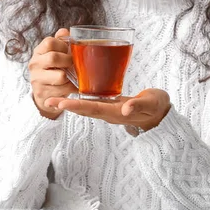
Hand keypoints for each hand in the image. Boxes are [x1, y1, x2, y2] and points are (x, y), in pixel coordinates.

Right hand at [28, 28, 78, 118]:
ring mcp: (36, 79)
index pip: (49, 42)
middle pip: (53, 57)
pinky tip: (73, 86)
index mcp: (38, 52)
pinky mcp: (42, 93)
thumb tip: (66, 31)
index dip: (63, 45)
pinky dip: (72, 88)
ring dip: (72, 77)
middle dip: (68, 61)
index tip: (68, 51)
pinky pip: (63, 90)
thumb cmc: (53, 70)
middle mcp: (34, 64)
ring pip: (60, 76)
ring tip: (74, 76)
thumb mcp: (55, 54)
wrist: (44, 92)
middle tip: (73, 65)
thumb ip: (60, 41)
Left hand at [45, 89, 170, 131]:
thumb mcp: (152, 103)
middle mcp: (109, 113)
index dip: (75, 106)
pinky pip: (92, 103)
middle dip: (66, 106)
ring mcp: (109, 111)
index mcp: (116, 113)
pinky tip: (72, 93)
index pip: (92, 109)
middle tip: (48, 101)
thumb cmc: (157, 107)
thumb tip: (126, 108)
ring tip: (54, 101)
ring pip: (86, 107)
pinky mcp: (111, 106)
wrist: (162, 116)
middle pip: (84, 109)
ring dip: (69, 104)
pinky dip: (80, 100)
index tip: (60, 103)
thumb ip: (139, 105)